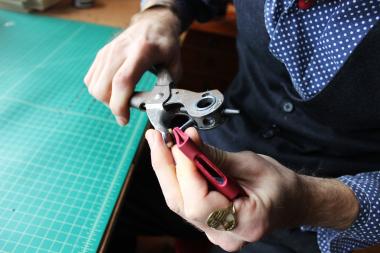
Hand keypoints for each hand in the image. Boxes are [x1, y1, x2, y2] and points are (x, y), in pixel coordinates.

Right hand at [84, 8, 181, 124]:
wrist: (152, 23)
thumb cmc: (164, 44)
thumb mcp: (175, 63)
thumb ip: (168, 85)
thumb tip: (160, 105)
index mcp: (142, 51)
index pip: (123, 81)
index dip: (120, 105)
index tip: (124, 119)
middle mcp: (120, 51)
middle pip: (103, 88)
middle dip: (113, 106)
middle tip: (127, 109)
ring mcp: (107, 52)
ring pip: (94, 87)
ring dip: (106, 100)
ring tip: (123, 98)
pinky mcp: (100, 55)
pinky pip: (91, 81)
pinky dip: (100, 91)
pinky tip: (115, 90)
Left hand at [145, 128, 359, 250]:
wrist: (290, 202)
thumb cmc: (280, 185)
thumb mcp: (252, 164)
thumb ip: (215, 157)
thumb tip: (187, 142)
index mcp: (245, 223)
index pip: (200, 203)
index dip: (186, 171)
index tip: (179, 140)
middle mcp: (225, 235)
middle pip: (181, 203)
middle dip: (165, 166)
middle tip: (156, 138)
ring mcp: (214, 232)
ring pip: (178, 201)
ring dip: (167, 169)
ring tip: (160, 142)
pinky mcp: (207, 223)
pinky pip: (184, 200)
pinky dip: (176, 176)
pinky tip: (172, 157)